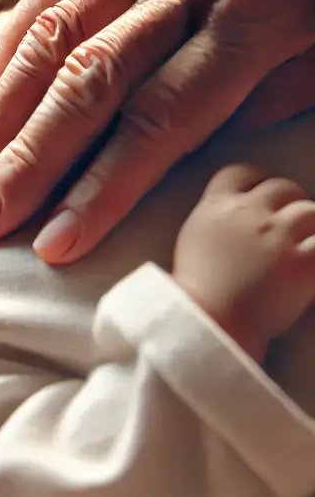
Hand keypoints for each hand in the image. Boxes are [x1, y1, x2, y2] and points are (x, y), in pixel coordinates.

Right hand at [0, 0, 314, 261]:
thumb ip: (258, 102)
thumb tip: (171, 147)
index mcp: (260, 15)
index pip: (162, 120)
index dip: (103, 188)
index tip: (55, 244)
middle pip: (91, 82)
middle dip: (28, 160)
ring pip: (59, 34)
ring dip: (1, 110)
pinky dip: (15, 39)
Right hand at [173, 165, 314, 360]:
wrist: (209, 323)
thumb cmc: (197, 290)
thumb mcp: (194, 239)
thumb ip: (216, 218)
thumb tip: (235, 214)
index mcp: (215, 207)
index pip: (240, 173)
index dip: (257, 182)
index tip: (263, 199)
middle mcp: (247, 213)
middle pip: (282, 188)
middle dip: (289, 205)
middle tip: (289, 230)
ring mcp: (277, 236)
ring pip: (310, 212)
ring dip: (310, 228)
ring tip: (304, 249)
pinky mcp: (304, 263)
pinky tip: (312, 265)